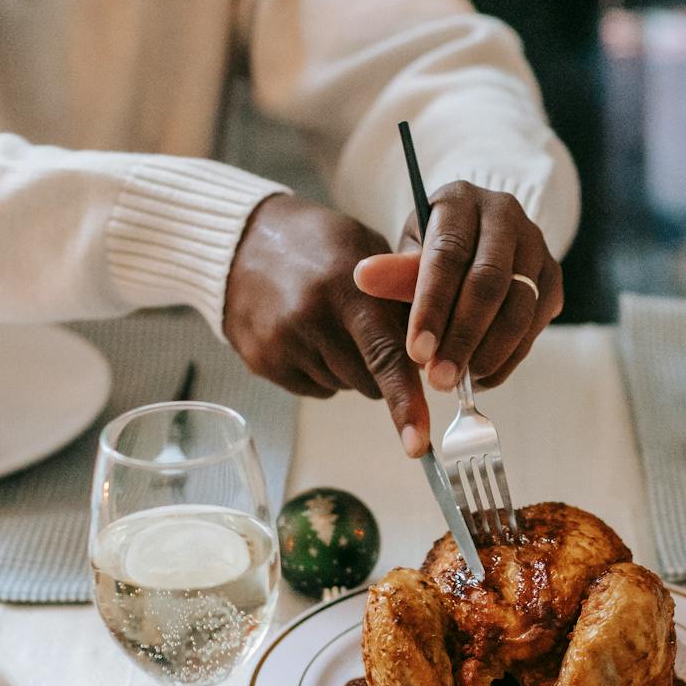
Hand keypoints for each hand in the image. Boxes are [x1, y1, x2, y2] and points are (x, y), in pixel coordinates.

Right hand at [224, 194, 429, 454]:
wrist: (244, 242)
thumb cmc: (320, 246)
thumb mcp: (369, 252)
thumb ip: (404, 300)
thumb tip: (441, 354)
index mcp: (350, 288)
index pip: (386, 356)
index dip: (406, 403)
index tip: (418, 443)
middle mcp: (312, 318)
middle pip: (370, 382)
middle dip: (382, 368)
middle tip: (364, 327)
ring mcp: (283, 343)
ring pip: (344, 387)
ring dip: (349, 367)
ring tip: (329, 321)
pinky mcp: (263, 362)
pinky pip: (316, 389)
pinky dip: (321, 371)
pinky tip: (307, 335)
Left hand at [352, 182, 563, 389]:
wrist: (478, 242)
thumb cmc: (434, 251)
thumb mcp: (410, 254)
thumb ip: (395, 272)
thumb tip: (363, 277)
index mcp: (460, 201)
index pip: (448, 254)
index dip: (432, 306)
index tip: (416, 352)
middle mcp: (505, 215)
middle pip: (490, 282)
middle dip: (463, 337)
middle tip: (440, 380)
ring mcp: (536, 246)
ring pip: (519, 308)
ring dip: (489, 353)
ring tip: (459, 383)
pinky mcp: (553, 278)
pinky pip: (535, 325)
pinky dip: (509, 358)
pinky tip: (482, 376)